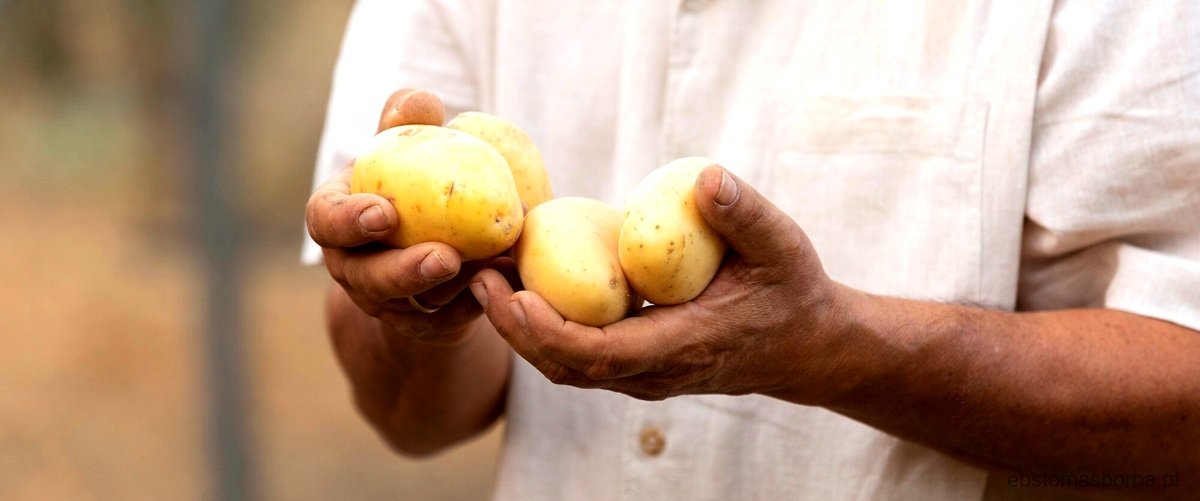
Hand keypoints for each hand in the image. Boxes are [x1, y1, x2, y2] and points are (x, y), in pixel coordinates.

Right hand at [307, 89, 509, 343]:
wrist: (430, 241)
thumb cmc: (412, 182)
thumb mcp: (404, 150)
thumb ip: (406, 122)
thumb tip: (421, 102)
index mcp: (337, 219)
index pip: (325, 222)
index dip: (348, 222)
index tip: (384, 212)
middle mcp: (355, 266)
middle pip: (370, 279)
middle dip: (404, 271)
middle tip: (445, 256)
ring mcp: (389, 303)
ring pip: (417, 303)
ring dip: (455, 286)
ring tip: (491, 262)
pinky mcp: (429, 325)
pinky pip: (453, 319)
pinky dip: (481, 297)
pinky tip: (508, 275)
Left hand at [470, 166, 854, 400]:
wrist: (807, 347)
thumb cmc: (793, 292)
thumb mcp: (782, 247)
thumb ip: (745, 214)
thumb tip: (705, 178)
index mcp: (682, 347)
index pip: (598, 355)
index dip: (546, 330)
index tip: (509, 293)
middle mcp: (654, 373)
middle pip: (564, 366)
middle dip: (513, 327)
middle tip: (477, 275)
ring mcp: (642, 375)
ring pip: (564, 366)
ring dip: (521, 329)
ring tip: (487, 278)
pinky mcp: (636, 365)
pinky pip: (577, 356)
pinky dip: (543, 327)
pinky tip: (523, 285)